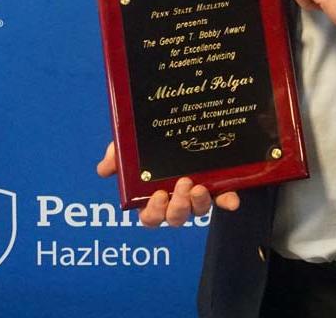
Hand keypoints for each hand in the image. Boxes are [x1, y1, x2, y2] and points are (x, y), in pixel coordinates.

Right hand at [95, 141, 239, 225]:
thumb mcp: (134, 144)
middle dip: (177, 207)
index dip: (154, 213)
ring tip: (198, 186)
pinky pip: (225, 199)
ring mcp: (198, 192)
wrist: (186, 117)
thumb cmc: (153, 139)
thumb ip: (118, 155)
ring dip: (198, 204)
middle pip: (175, 218)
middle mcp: (176, 198)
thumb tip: (103, 169)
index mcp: (153, 194)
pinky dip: (228, 202)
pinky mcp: (220, 184)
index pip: (150, 216)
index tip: (158, 196)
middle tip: (181, 185)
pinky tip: (231, 200)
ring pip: (198, 211)